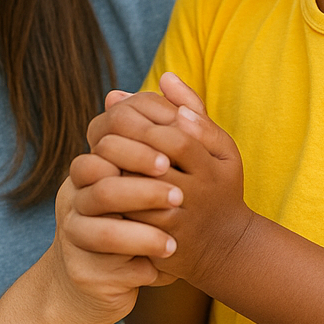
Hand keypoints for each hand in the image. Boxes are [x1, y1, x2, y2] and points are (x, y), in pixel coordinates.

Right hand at [46, 151, 179, 323]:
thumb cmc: (128, 224)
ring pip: (104, 233)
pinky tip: (166, 270)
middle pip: (102, 190)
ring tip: (174, 243)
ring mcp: (75, 239)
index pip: (103, 149)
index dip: (137, 151)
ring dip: (144, 236)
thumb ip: (155, 148)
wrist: (92, 282)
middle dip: (143, 192)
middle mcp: (75, 202)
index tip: (171, 160)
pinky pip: (112, 270)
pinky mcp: (84, 274)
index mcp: (88, 174)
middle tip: (179, 197)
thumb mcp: (134, 185)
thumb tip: (181, 108)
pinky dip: (142, 269)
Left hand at [90, 73, 256, 289]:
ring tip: (98, 158)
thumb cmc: (219, 185)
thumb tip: (165, 76)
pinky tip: (100, 185)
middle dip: (124, 148)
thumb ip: (195, 111)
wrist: (225, 247)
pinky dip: (111, 202)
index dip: (149, 126)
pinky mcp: (161, 243)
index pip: (178, 139)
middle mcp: (199, 194)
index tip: (128, 117)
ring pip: (137, 195)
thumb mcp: (220, 148)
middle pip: (154, 165)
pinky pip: (129, 221)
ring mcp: (179, 221)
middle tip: (103, 137)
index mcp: (213, 167)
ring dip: (113, 173)